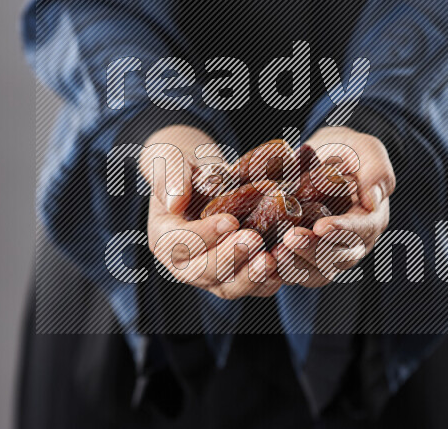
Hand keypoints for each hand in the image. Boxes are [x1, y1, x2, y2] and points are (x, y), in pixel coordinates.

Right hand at [142, 125, 281, 298]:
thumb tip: (174, 202)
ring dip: (250, 277)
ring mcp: (210, 274)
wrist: (205, 177)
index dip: (204, 236)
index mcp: (164, 237)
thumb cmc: (185, 168)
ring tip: (271, 259)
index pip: (179, 244)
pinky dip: (268, 280)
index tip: (230, 220)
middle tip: (254, 239)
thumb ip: (170, 177)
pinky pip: (252, 286)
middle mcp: (183, 264)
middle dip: (229, 259)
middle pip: (202, 273)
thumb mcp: (171, 161)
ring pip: (228, 287)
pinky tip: (284, 264)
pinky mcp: (236, 276)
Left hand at [273, 127, 394, 286]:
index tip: (321, 226)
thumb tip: (373, 200)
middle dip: (313, 251)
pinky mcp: (303, 258)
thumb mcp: (367, 150)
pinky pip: (294, 272)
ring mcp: (327, 255)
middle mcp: (352, 244)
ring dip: (294, 266)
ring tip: (273, 253)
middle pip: (338, 258)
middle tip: (289, 239)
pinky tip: (260, 260)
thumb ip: (376, 170)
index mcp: (370, 220)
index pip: (361, 231)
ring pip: (315, 272)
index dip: (342, 232)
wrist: (323, 158)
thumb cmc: (348, 151)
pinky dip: (277, 270)